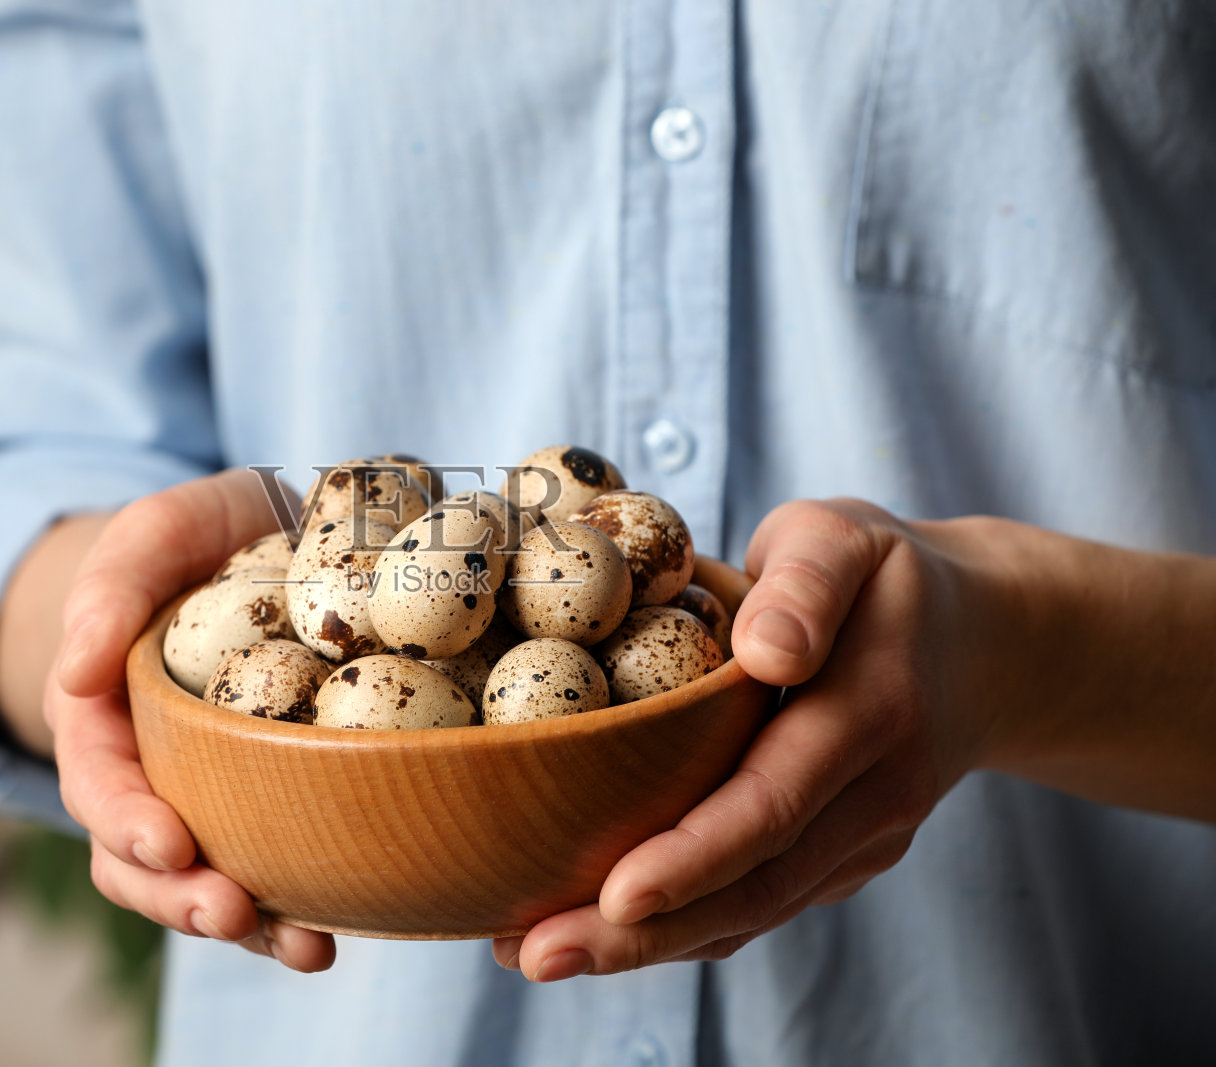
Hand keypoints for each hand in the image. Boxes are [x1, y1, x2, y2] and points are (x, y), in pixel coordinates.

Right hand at [50, 469, 334, 971]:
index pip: (97, 783)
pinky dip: (305, 903)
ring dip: (250, 926)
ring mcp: (209, 797)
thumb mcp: (147, 536)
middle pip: (142, 862)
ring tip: (307, 948)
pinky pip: (280, 864)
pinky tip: (345, 925)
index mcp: (102, 717)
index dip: (125, 821)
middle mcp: (149, 773)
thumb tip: (76, 673)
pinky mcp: (272, 803)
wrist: (252, 545)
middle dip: (180, 898)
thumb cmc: (190, 540)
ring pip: (209, 880)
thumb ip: (108, 589)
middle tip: (231, 912)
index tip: (168, 843)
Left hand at [493, 499, 1009, 980]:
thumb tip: (770, 651)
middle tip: (537, 955)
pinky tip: (600, 937)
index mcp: (870, 712)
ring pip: (754, 911)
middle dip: (644, 932)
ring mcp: (865, 840)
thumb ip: (807, 583)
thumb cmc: (878, 577)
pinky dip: (683, 928)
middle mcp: (876, 796)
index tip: (615, 895)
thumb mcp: (843, 539)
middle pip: (755, 884)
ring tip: (540, 954)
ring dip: (649, 946)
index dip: (695, 856)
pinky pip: (760, 903)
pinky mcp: (843, 858)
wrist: (982, 642)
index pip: (773, 801)